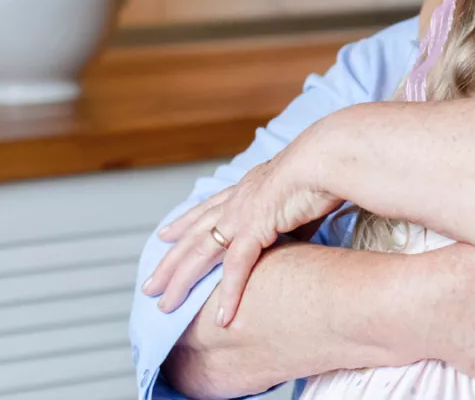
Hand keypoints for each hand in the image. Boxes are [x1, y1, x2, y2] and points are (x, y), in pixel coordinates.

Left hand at [142, 146, 340, 326]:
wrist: (325, 159)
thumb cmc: (321, 172)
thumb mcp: (299, 198)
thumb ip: (291, 219)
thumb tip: (298, 234)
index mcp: (247, 188)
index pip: (207, 209)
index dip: (184, 223)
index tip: (165, 235)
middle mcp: (237, 200)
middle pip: (193, 235)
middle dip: (169, 261)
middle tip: (150, 284)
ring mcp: (241, 214)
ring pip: (201, 253)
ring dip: (181, 281)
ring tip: (165, 305)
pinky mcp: (255, 228)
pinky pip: (237, 266)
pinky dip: (229, 292)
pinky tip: (222, 316)